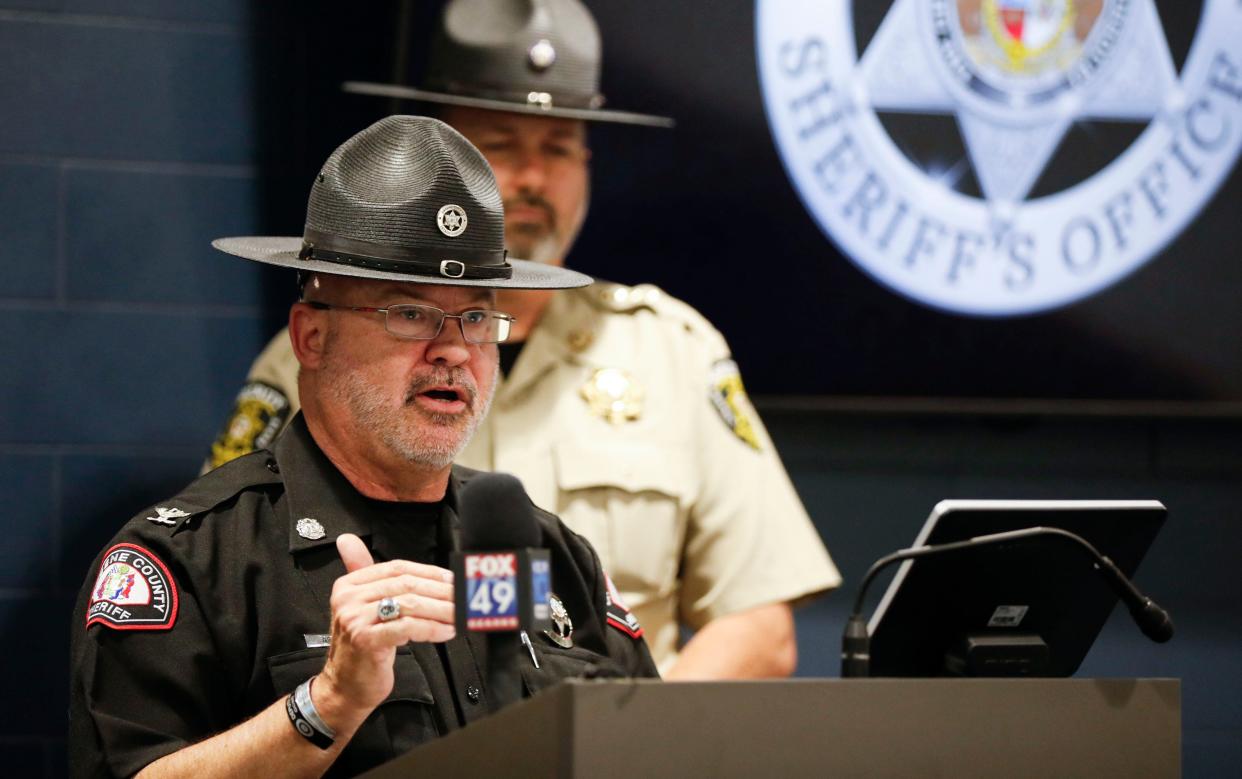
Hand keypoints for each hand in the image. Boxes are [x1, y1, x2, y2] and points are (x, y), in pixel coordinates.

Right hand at [315, 534, 454, 724]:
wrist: (345, 686)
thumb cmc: (361, 647)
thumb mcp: (361, 607)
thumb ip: (363, 574)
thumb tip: (350, 539)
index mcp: (349, 585)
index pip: (397, 568)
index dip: (430, 573)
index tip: (453, 580)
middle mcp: (348, 598)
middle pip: (406, 584)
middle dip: (440, 591)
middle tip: (463, 597)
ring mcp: (355, 619)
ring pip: (410, 605)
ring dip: (442, 609)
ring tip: (460, 615)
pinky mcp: (365, 640)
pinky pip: (408, 628)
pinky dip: (432, 629)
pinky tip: (446, 631)